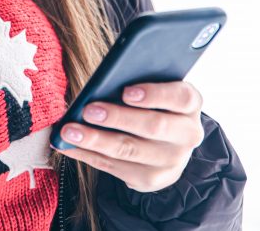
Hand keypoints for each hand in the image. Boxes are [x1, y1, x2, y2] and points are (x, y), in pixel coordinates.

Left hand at [52, 81, 205, 192]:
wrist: (165, 141)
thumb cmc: (152, 102)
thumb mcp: (153, 86)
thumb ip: (137, 80)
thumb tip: (103, 81)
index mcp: (190, 105)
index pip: (181, 98)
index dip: (155, 94)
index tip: (126, 91)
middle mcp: (188, 135)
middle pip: (154, 127)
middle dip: (117, 118)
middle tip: (88, 110)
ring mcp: (172, 162)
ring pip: (130, 151)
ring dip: (95, 140)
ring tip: (69, 131)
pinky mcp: (151, 180)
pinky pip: (114, 168)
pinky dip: (87, 154)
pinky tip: (68, 145)